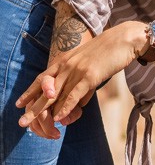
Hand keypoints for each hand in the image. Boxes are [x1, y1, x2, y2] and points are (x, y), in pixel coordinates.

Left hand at [16, 20, 140, 133]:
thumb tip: (80, 102)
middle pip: (45, 91)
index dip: (30, 92)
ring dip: (44, 113)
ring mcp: (77, 70)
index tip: (19, 104)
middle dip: (32, 108)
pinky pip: (73, 95)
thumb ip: (82, 83)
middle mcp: (67, 65)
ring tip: (32, 125)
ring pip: (56, 95)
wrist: (125, 39)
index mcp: (65, 60)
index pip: (42, 78)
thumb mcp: (90, 64)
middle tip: (21, 122)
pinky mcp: (90, 76)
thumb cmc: (110, 51)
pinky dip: (65, 108)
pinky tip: (58, 118)